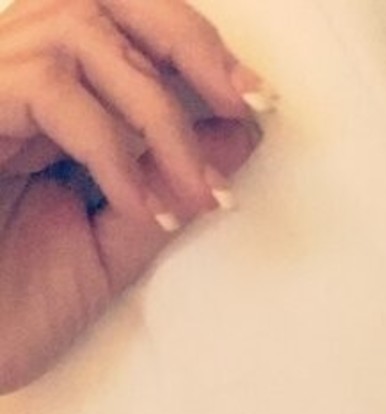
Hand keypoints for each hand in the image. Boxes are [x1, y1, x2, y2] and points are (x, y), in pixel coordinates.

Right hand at [0, 0, 271, 391]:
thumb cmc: (12, 308)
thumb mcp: (115, 241)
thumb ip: (170, 182)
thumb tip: (242, 131)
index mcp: (44, 98)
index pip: (122, 22)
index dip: (194, 44)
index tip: (256, 100)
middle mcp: (9, 75)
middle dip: (186, 41)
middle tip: (243, 102)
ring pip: (79, 32)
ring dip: (157, 110)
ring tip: (195, 187)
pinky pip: (47, 92)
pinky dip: (110, 146)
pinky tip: (140, 207)